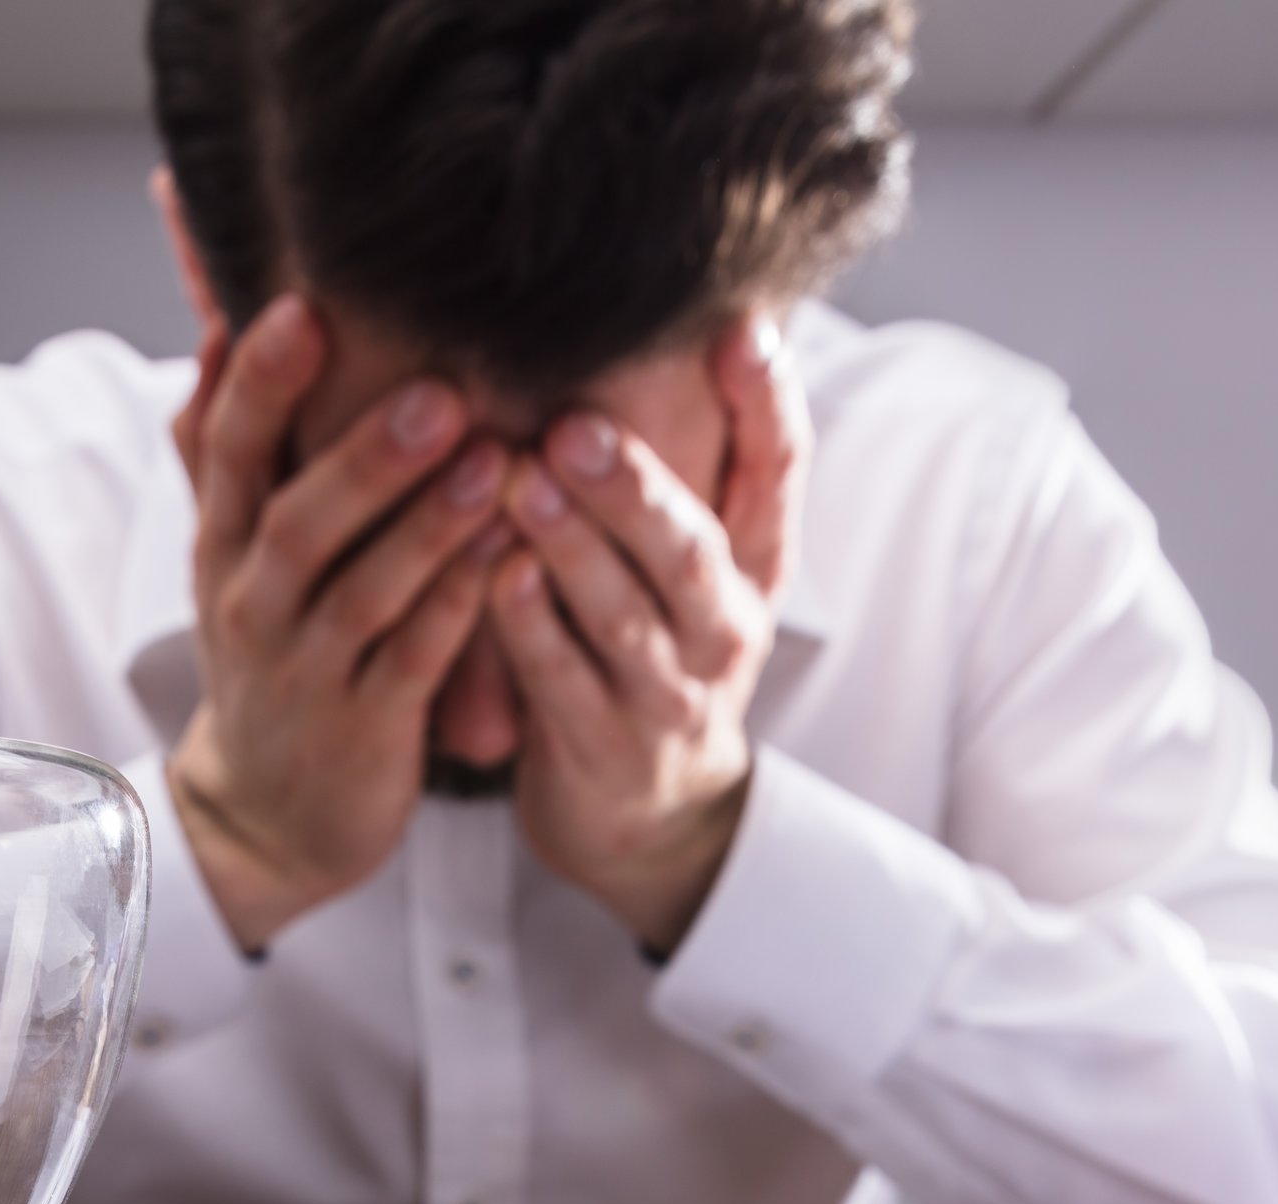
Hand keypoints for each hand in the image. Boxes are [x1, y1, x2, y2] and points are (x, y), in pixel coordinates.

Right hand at [166, 296, 515, 952]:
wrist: (262, 817)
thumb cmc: (268, 654)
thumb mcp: (225, 557)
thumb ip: (222, 450)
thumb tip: (213, 323)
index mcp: (222, 548)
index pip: (226, 452)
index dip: (258, 382)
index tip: (300, 306)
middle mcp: (255, 605)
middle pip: (296, 520)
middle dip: (364, 454)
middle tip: (436, 387)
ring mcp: (308, 671)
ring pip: (366, 592)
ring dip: (429, 525)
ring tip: (494, 457)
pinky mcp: (366, 727)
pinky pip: (416, 660)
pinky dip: (460, 607)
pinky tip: (509, 555)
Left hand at [486, 315, 808, 952]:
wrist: (648, 813)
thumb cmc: (657, 651)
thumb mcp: (693, 564)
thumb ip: (686, 464)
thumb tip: (674, 316)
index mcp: (756, 564)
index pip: (780, 472)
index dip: (767, 403)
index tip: (745, 328)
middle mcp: (725, 626)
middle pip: (690, 549)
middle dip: (637, 487)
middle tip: (577, 424)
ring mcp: (668, 696)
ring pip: (624, 615)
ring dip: (572, 548)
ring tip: (523, 484)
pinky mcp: (605, 749)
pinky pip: (561, 681)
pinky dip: (529, 629)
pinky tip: (497, 576)